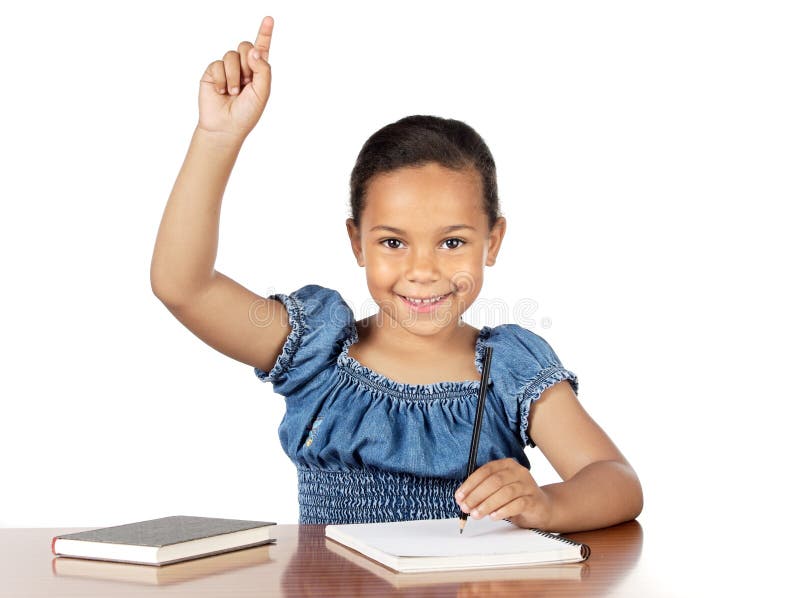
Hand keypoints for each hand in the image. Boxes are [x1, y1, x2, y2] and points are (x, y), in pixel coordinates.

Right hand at [197, 16, 273, 140]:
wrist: (225, 127)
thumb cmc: (247, 113)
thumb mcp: (262, 93)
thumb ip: (263, 70)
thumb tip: (254, 50)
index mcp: (258, 71)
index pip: (262, 48)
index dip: (265, 33)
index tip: (269, 19)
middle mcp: (243, 67)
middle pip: (246, 46)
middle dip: (247, 62)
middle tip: (246, 81)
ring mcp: (227, 69)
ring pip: (231, 55)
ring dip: (234, 76)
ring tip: (233, 92)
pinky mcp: (212, 72)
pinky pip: (217, 64)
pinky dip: (221, 79)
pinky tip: (221, 91)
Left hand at [454, 458, 552, 528]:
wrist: (541, 507)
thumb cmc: (515, 497)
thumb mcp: (498, 490)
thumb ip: (483, 490)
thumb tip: (463, 499)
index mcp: (506, 464)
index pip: (485, 471)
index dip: (470, 484)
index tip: (459, 496)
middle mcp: (518, 472)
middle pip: (494, 481)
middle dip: (476, 495)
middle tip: (466, 507)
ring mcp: (527, 485)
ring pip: (505, 493)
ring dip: (487, 505)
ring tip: (477, 514)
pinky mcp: (533, 500)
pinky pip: (517, 504)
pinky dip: (503, 511)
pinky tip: (494, 516)